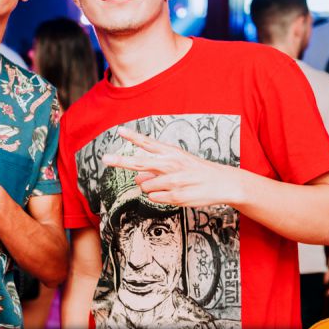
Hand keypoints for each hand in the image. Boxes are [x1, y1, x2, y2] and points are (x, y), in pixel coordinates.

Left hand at [102, 127, 240, 206]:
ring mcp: (174, 180)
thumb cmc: (197, 172)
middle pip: (140, 161)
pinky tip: (172, 194)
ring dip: (149, 188)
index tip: (119, 131)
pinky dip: (158, 197)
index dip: (133, 137)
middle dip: (121, 160)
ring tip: (167, 186)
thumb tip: (137, 179)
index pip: (149, 143)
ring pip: (146, 186)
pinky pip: (156, 198)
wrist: (224, 183)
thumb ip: (156, 169)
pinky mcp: (177, 195)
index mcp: (172, 153)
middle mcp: (171, 163)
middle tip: (105, 158)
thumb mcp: (178, 164)